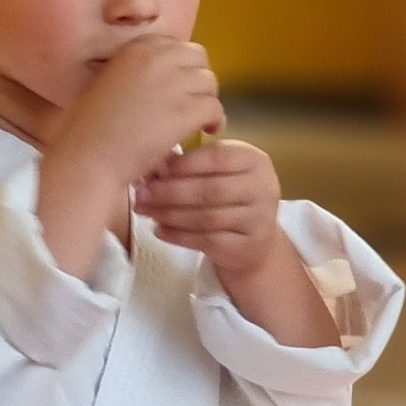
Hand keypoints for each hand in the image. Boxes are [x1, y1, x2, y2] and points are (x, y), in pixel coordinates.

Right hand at [53, 34, 222, 187]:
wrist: (85, 158)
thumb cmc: (86, 132)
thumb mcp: (104, 85)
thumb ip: (132, 75)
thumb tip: (158, 83)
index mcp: (134, 49)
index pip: (174, 46)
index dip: (180, 68)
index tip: (177, 89)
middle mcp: (155, 58)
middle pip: (198, 57)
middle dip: (198, 79)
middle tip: (193, 103)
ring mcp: (171, 83)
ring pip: (209, 82)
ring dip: (207, 101)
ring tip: (200, 121)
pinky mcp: (184, 112)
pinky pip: (214, 107)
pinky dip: (215, 121)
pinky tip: (207, 132)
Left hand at [133, 138, 283, 278]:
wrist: (254, 239)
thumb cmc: (229, 196)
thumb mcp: (219, 173)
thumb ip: (193, 165)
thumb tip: (154, 165)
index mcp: (255, 161)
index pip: (219, 157)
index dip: (185, 163)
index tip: (155, 168)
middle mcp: (264, 188)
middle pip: (211, 190)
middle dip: (171, 192)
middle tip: (141, 193)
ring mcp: (259, 220)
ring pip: (207, 218)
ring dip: (170, 214)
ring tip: (145, 211)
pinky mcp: (247, 247)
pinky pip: (207, 241)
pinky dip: (178, 236)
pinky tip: (159, 230)